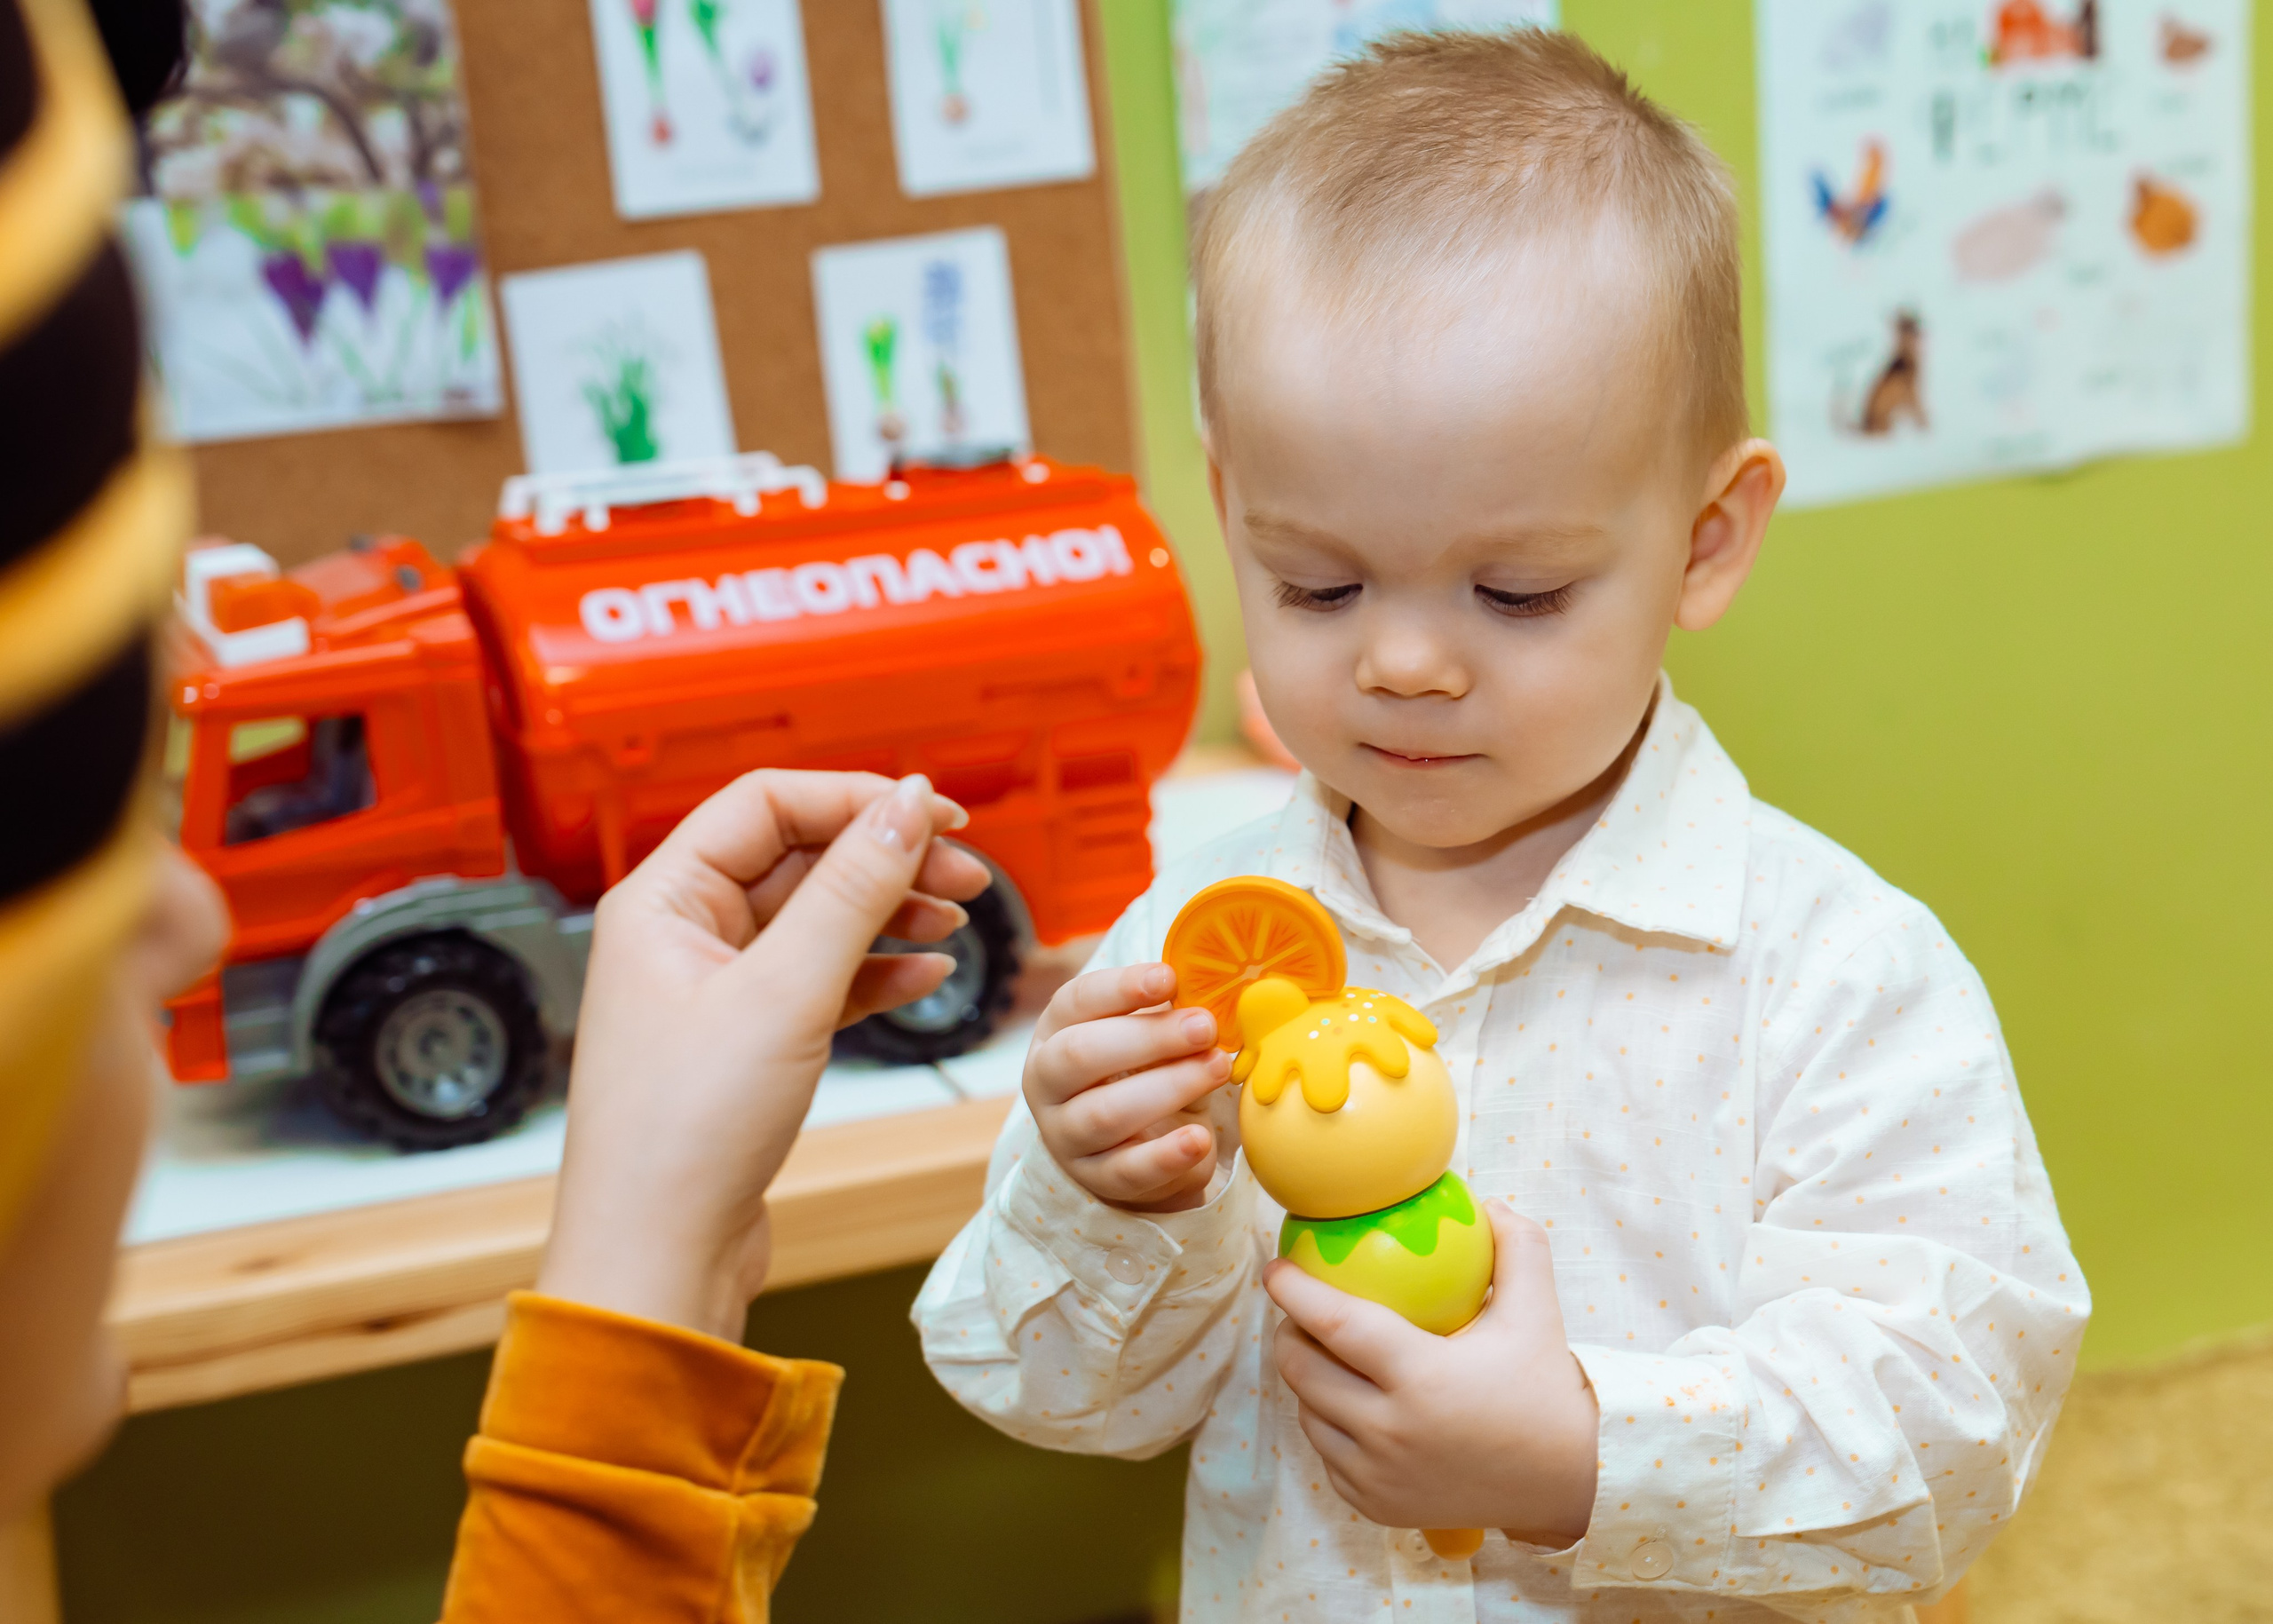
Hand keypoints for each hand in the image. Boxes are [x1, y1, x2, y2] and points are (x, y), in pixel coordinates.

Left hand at [538, 771, 988, 1340]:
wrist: (657, 1260)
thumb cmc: (681, 1138)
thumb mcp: (784, 994)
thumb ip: (852, 891)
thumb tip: (905, 807)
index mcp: (662, 901)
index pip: (767, 805)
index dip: (857, 800)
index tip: (937, 815)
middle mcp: (682, 935)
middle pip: (799, 857)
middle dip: (885, 858)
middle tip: (965, 873)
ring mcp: (715, 991)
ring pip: (817, 919)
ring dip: (889, 911)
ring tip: (956, 920)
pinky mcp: (747, 1044)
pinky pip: (822, 980)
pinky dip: (876, 972)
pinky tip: (925, 975)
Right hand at [1023, 963, 1232, 1211]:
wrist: (1135, 1147)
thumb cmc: (1141, 1071)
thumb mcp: (1147, 1037)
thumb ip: (1166, 1013)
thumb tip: (1209, 989)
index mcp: (1055, 1032)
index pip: (1076, 1001)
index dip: (1121, 988)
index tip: (1169, 979)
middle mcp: (1047, 1082)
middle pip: (1081, 1055)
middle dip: (1149, 1037)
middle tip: (1205, 1026)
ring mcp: (1066, 1135)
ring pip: (1105, 1113)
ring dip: (1169, 1088)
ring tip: (1219, 1067)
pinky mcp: (1097, 1178)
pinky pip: (1129, 1170)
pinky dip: (1167, 1156)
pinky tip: (1200, 1140)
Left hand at [1264, 1202, 1599, 1542]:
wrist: (1567, 1483)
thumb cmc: (1546, 1392)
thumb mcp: (1538, 1312)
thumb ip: (1518, 1248)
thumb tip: (1488, 1204)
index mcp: (1422, 1378)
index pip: (1335, 1325)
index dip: (1295, 1291)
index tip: (1276, 1268)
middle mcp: (1390, 1432)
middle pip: (1304, 1371)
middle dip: (1289, 1332)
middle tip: (1300, 1309)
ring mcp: (1379, 1475)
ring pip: (1310, 1415)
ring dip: (1307, 1380)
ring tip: (1323, 1352)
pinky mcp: (1377, 1506)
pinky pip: (1328, 1456)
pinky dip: (1329, 1426)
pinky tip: (1348, 1403)